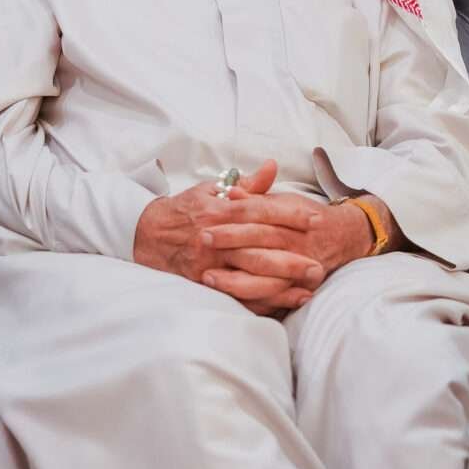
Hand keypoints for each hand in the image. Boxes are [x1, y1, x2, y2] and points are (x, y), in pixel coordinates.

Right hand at [134, 161, 325, 314]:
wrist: (147, 235)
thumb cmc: (184, 211)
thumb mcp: (211, 190)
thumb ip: (247, 185)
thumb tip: (273, 167)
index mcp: (220, 211)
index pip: (259, 210)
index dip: (289, 214)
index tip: (315, 218)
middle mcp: (216, 237)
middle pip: (259, 246)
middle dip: (291, 254)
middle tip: (321, 260)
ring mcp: (209, 264)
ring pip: (250, 274)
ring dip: (282, 281)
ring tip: (310, 283)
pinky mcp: (205, 284)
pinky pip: (238, 295)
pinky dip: (263, 300)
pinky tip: (286, 301)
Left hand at [201, 170, 377, 312]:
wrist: (345, 236)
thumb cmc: (307, 217)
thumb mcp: (285, 201)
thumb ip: (257, 198)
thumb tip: (232, 192)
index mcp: (293, 217)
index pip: (261, 215)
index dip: (234, 219)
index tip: (207, 225)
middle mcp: (299, 242)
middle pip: (262, 241)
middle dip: (231, 243)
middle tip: (203, 244)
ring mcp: (302, 267)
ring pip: (267, 275)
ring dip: (236, 278)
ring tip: (208, 277)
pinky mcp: (303, 287)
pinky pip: (275, 298)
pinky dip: (253, 300)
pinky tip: (230, 298)